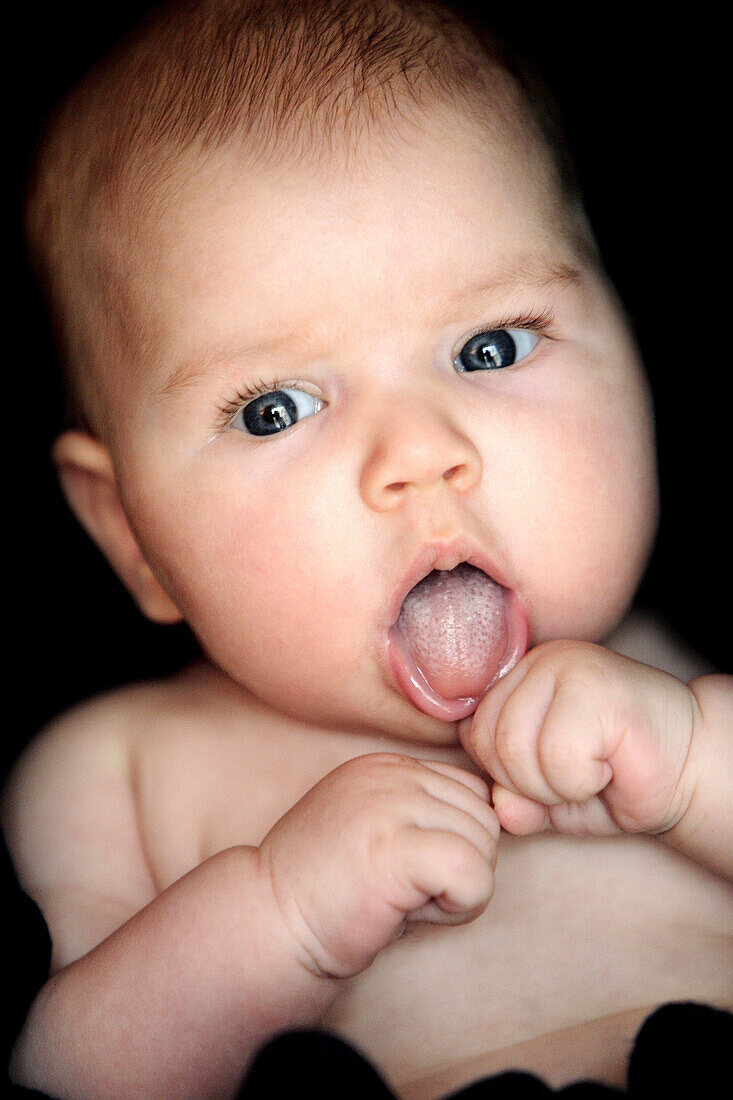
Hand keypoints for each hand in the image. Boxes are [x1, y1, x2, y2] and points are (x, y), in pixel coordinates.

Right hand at [257, 753, 497, 978]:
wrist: (267, 926)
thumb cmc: (330, 894)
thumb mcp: (383, 834)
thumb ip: (431, 816)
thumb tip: (509, 817)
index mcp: (388, 765)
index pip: (472, 794)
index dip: (454, 843)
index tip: (410, 872)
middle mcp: (392, 772)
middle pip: (485, 820)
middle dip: (460, 868)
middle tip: (403, 893)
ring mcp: (391, 803)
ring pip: (485, 847)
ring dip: (455, 891)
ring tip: (399, 900)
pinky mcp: (394, 846)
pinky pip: (474, 875)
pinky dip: (458, 907)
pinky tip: (409, 912)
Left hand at [459, 641, 697, 838]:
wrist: (690, 769)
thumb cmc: (619, 779)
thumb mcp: (550, 798)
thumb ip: (514, 799)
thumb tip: (498, 806)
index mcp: (520, 677)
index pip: (473, 732)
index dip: (506, 774)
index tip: (554, 775)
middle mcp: (539, 662)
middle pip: (489, 740)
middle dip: (528, 784)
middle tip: (576, 778)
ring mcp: (567, 666)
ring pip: (515, 747)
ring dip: (555, 785)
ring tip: (593, 771)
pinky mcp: (596, 685)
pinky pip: (555, 755)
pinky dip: (580, 781)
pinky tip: (610, 765)